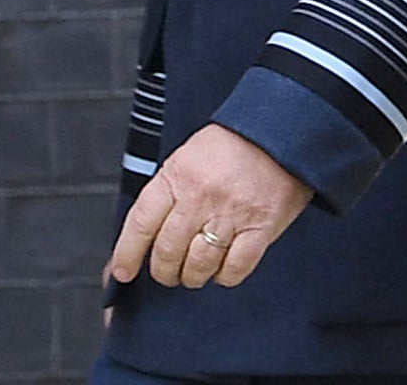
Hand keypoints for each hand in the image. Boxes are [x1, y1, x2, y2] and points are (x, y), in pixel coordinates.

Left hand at [108, 123, 312, 289]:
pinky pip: (235, 268)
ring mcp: (232, 213)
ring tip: (195, 272)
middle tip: (168, 272)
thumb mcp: (189, 156)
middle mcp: (201, 196)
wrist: (283, 130)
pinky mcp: (261, 226)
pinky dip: (225, 276)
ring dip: (192, 276)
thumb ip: (168, 192)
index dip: (127, 254)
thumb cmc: (235, 144)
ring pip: (198, 265)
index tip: (123, 271)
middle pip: (168, 251)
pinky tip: (224, 269)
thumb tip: (145, 235)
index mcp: (178, 175)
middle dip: (164, 270)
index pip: (140, 224)